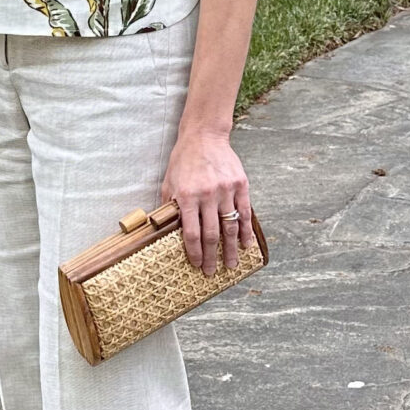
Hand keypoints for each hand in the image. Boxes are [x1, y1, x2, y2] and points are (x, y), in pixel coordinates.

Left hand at [163, 127, 252, 275]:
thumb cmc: (183, 161)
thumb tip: (163, 232)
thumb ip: (168, 207)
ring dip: (231, 249)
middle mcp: (207, 195)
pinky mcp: (240, 185)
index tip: (196, 265)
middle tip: (212, 272)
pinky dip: (245, 231)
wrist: (204, 136)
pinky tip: (246, 244)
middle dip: (212, 257)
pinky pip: (245, 212)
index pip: (191, 233)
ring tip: (232, 265)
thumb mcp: (169, 183)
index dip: (194, 252)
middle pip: (212, 235)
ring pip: (230, 227)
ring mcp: (226, 190)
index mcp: (187, 196)